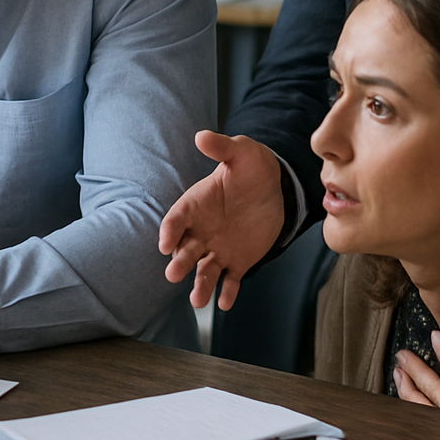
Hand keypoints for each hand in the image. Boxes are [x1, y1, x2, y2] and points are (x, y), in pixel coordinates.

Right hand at [158, 131, 284, 309]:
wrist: (274, 186)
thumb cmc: (250, 166)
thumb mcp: (239, 152)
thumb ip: (221, 147)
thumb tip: (201, 136)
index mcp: (195, 205)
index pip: (177, 220)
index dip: (169, 231)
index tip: (165, 244)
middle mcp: (201, 230)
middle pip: (186, 250)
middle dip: (179, 262)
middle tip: (173, 274)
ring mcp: (218, 248)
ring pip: (205, 270)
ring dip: (200, 285)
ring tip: (198, 301)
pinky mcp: (238, 261)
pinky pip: (231, 280)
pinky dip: (228, 292)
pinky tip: (225, 303)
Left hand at [392, 336, 439, 431]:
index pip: (436, 388)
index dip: (419, 371)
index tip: (405, 357)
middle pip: (419, 403)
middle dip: (407, 383)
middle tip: (397, 367)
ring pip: (420, 419)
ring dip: (408, 401)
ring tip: (401, 387)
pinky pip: (426, 435)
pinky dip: (417, 422)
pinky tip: (418, 421)